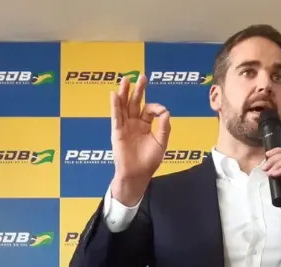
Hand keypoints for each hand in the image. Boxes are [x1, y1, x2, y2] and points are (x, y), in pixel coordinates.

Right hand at [109, 74, 170, 204]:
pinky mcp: (117, 132)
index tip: (160, 112)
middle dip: (138, 90)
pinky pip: (115, 117)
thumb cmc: (149, 161)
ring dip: (124, 93)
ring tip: (126, 79)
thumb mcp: (161, 143)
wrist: (137, 175)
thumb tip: (166, 112)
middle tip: (142, 76)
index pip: (149, 110)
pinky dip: (114, 106)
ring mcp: (124, 127)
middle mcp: (134, 123)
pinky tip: (114, 95)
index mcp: (145, 125)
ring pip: (124, 106)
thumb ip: (164, 128)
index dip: (156, 108)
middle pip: (135, 103)